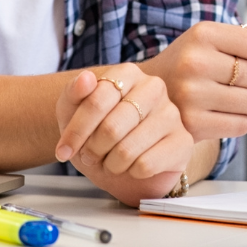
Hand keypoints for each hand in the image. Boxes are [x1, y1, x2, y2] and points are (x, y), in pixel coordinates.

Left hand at [55, 65, 192, 205]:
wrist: (125, 163)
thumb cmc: (98, 134)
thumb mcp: (73, 114)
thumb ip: (73, 94)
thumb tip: (86, 78)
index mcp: (129, 73)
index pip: (97, 100)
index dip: (76, 131)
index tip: (64, 150)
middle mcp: (154, 87)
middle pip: (112, 128)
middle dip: (93, 150)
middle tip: (91, 155)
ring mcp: (172, 114)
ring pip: (127, 150)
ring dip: (111, 164)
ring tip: (112, 160)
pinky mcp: (182, 142)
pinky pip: (146, 165)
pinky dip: (131, 173)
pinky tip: (133, 166)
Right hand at [137, 21, 246, 141]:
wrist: (147, 93)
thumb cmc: (193, 61)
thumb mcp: (220, 40)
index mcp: (205, 33)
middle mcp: (196, 62)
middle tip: (237, 79)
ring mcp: (191, 94)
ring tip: (226, 95)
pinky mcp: (191, 124)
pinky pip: (242, 126)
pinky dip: (238, 122)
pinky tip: (218, 113)